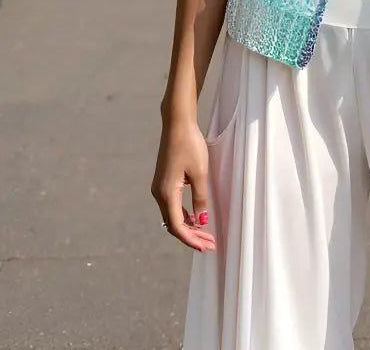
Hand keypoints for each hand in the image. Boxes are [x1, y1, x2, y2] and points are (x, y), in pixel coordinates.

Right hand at [151, 118, 215, 252]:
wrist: (177, 124)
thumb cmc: (190, 145)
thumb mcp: (200, 173)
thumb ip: (200, 198)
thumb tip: (201, 220)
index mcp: (166, 193)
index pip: (177, 226)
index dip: (191, 239)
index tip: (207, 246)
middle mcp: (159, 193)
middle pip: (173, 224)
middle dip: (191, 236)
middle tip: (210, 243)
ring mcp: (159, 187)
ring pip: (172, 215)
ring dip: (188, 226)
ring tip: (206, 233)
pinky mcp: (163, 180)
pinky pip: (172, 204)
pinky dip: (183, 214)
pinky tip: (196, 216)